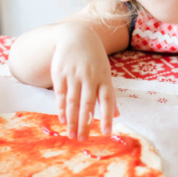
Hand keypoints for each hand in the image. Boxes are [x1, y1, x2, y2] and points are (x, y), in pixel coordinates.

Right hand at [50, 24, 118, 139]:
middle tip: (83, 140)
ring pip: (73, 101)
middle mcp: (89, 77)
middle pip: (87, 104)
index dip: (107, 117)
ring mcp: (74, 75)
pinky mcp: (60, 73)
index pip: (107, 101)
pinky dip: (61, 108)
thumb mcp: (105, 73)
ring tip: (72, 135)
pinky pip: (61, 94)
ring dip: (72, 120)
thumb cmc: (94, 60)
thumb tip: (117, 116)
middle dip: (85, 123)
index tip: (106, 133)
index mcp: (104, 78)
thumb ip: (109, 95)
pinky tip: (63, 119)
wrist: (76, 36)